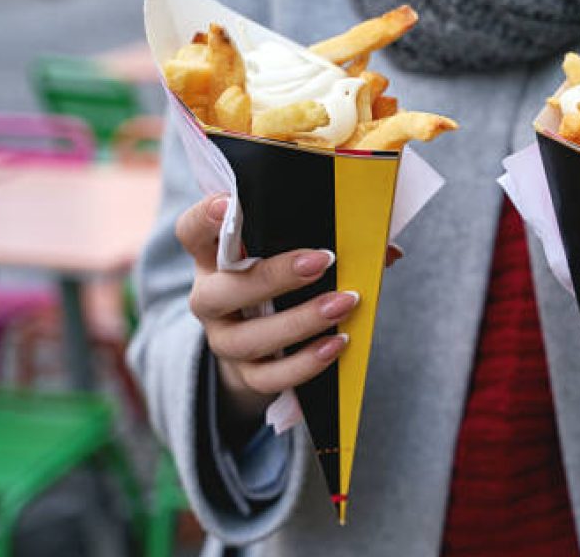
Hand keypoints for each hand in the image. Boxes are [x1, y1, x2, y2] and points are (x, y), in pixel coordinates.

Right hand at [175, 194, 359, 422]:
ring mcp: (224, 340)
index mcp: (214, 257)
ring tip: (344, 304)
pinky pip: (269, 376)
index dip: (204, 218)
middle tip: (322, 261)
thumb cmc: (284, 285)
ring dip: (300, 321)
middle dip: (273, 276)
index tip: (227, 204)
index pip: (192, 232)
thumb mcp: (295, 257)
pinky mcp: (245, 375)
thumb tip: (387, 249)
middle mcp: (210, 299)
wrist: (264, 350)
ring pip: (248, 338)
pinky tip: (337, 344)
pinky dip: (305, 362)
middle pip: (221, 291)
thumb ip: (331, 243)